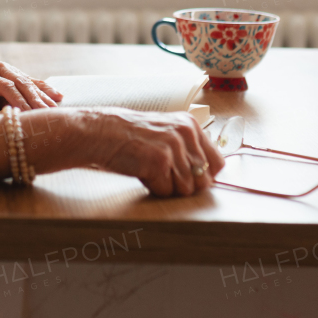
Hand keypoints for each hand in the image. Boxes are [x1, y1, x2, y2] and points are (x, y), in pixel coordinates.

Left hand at [0, 61, 62, 115]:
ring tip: (55, 111)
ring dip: (43, 97)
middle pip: (21, 84)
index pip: (6, 86)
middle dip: (35, 100)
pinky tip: (59, 97)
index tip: (28, 114)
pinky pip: (35, 82)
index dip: (18, 100)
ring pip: (30, 83)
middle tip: (47, 115)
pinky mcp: (19, 75)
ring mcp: (10, 70)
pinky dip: (47, 90)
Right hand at [81, 108, 224, 196]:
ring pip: (185, 189)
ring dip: (168, 187)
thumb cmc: (130, 136)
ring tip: (150, 171)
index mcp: (190, 126)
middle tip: (164, 175)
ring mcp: (173, 147)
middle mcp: (186, 134)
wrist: (100, 133)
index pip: (217, 163)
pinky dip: (153, 188)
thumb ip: (187, 148)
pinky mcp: (159, 161)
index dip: (204, 177)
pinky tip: (142, 172)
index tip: (189, 178)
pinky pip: (166, 191)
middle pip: (203, 181)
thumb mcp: (165, 132)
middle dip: (185, 185)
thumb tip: (207, 176)